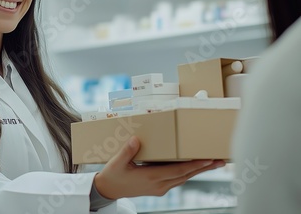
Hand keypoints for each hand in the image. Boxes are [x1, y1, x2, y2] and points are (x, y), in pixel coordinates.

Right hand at [93, 136, 225, 198]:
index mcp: (150, 177)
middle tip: (220, 160)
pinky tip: (193, 167)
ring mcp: (160, 188)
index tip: (207, 159)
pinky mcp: (159, 188)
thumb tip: (137, 139)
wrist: (109, 190)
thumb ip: (127, 151)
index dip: (193, 165)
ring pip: (184, 178)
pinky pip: (177, 179)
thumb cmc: (113, 175)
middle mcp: (158, 185)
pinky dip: (188, 172)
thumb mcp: (117, 162)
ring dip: (198, 170)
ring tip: (212, 162)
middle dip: (204, 168)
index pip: (177, 171)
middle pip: (186, 175)